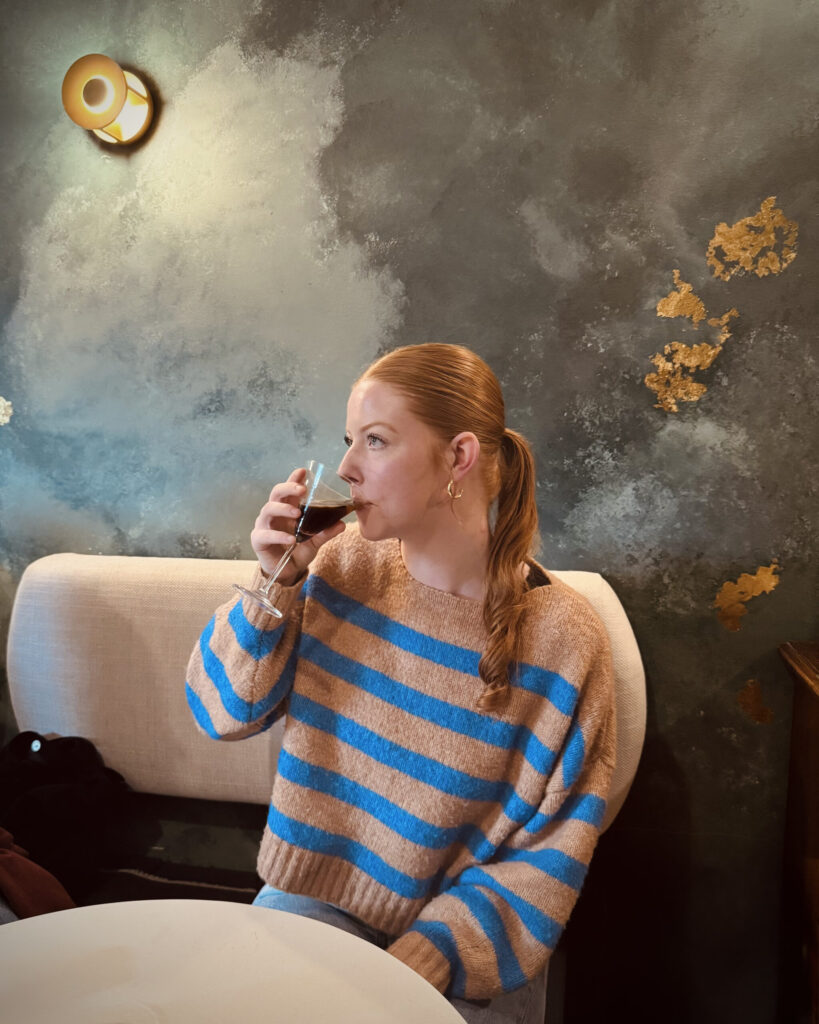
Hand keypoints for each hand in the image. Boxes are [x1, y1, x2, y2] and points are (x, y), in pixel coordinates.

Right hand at [250, 467, 345, 584]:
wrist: (287, 572)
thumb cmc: (298, 551)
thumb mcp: (315, 541)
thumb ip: (326, 532)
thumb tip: (342, 523)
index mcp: (287, 509)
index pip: (289, 489)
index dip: (293, 478)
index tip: (303, 471)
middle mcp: (274, 514)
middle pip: (276, 493)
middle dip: (289, 488)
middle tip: (303, 489)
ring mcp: (264, 525)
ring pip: (268, 509)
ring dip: (283, 508)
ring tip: (297, 513)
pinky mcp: (258, 540)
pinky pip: (265, 534)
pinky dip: (278, 535)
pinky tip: (291, 538)